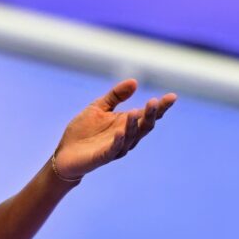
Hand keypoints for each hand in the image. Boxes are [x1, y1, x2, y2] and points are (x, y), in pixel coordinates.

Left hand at [52, 79, 175, 180]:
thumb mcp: (99, 107)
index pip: (147, 115)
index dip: (160, 107)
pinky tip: (120, 131)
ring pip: (131, 137)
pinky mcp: (103, 156)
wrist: (65, 153)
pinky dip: (118, 140)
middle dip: (151, 115)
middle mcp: (126, 136)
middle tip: (155, 102)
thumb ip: (116, 96)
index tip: (172, 96)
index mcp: (126, 124)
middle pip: (144, 126)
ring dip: (134, 125)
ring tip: (137, 112)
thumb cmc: (84, 130)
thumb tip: (135, 81)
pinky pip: (114, 149)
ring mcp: (116, 147)